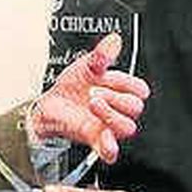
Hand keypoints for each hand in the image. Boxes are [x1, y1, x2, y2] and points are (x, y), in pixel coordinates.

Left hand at [30, 32, 149, 162]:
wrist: (51, 103)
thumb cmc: (73, 86)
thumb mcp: (85, 65)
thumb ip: (101, 55)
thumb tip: (114, 40)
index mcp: (121, 90)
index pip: (140, 90)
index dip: (126, 83)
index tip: (107, 77)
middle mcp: (119, 109)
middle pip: (135, 107)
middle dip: (114, 96)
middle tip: (93, 91)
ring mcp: (109, 125)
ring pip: (127, 127)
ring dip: (110, 114)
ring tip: (92, 104)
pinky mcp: (96, 140)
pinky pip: (111, 151)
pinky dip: (110, 147)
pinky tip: (104, 140)